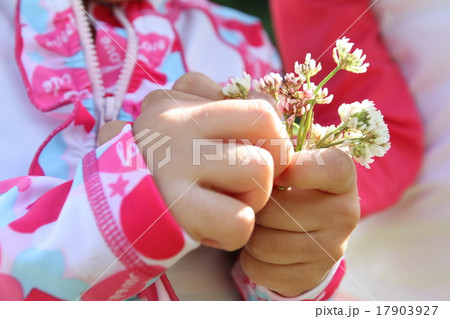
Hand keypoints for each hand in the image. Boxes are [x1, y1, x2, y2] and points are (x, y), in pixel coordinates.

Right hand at [98, 72, 292, 251]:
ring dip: (251, 197)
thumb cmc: (153, 171)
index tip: (254, 154)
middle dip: (272, 159)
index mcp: (174, 101)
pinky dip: (232, 231)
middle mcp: (172, 123)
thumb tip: (273, 117)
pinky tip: (206, 227)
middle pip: (266, 121)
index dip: (271, 134)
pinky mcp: (175, 209)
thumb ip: (220, 110)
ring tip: (221, 204)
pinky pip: (239, 221)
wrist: (102, 217)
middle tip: (247, 181)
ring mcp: (172, 164)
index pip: (257, 101)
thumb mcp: (178, 128)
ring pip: (259, 169)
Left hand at [240, 148, 359, 296]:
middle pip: (275, 211)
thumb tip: (247, 155)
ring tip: (258, 223)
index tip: (277, 172)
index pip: (330, 168)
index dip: (298, 169)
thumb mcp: (290, 163)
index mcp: (342, 178)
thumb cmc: (291, 187)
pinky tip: (261, 247)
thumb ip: (274, 153)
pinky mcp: (310, 277)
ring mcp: (330, 250)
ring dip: (249, 234)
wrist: (310, 234)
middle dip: (255, 207)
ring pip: (263, 243)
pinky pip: (259, 268)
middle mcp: (344, 215)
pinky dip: (249, 259)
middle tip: (255, 202)